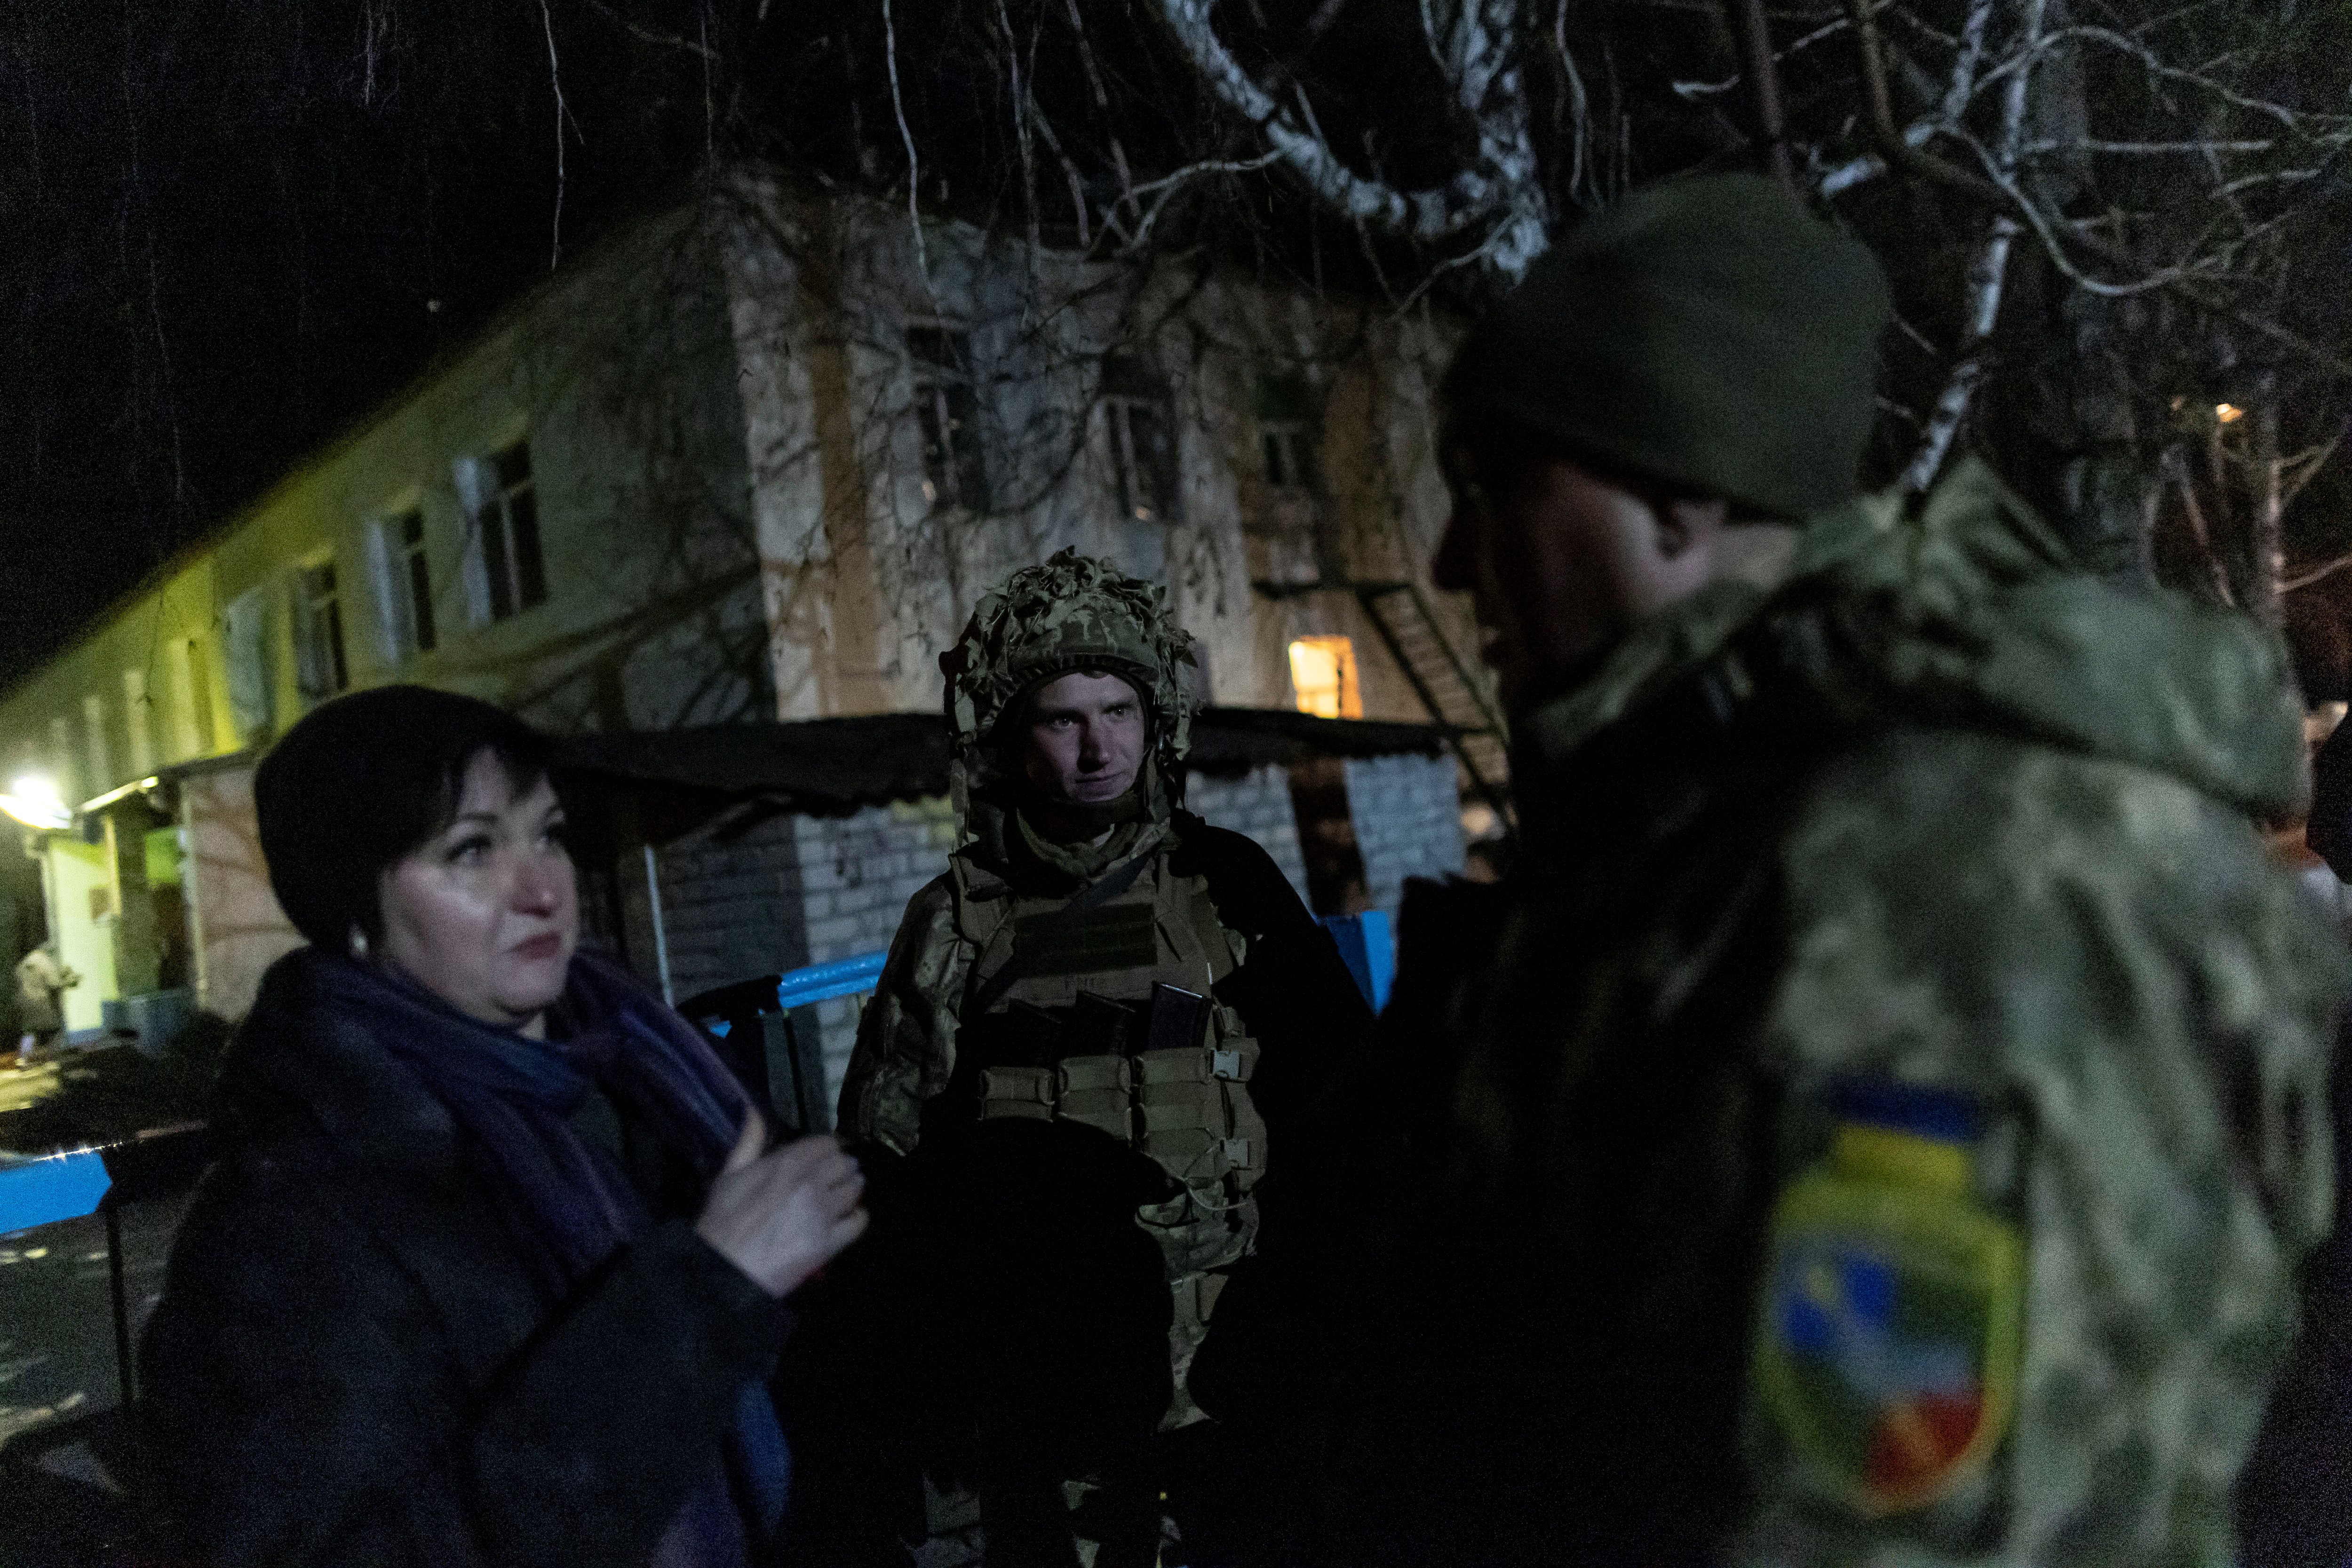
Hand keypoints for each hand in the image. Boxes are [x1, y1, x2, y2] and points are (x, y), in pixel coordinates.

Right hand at [694, 1110, 867, 1298]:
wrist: (724, 1270)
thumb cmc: (722, 1224)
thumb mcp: (729, 1176)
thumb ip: (748, 1141)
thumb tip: (753, 1110)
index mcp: (786, 1163)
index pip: (826, 1143)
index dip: (826, 1149)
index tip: (822, 1157)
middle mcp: (810, 1183)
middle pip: (845, 1163)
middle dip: (841, 1168)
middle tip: (834, 1176)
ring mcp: (822, 1213)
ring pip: (854, 1189)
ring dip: (850, 1189)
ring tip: (841, 1195)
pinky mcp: (829, 1242)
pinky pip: (858, 1222)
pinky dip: (856, 1217)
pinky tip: (847, 1218)